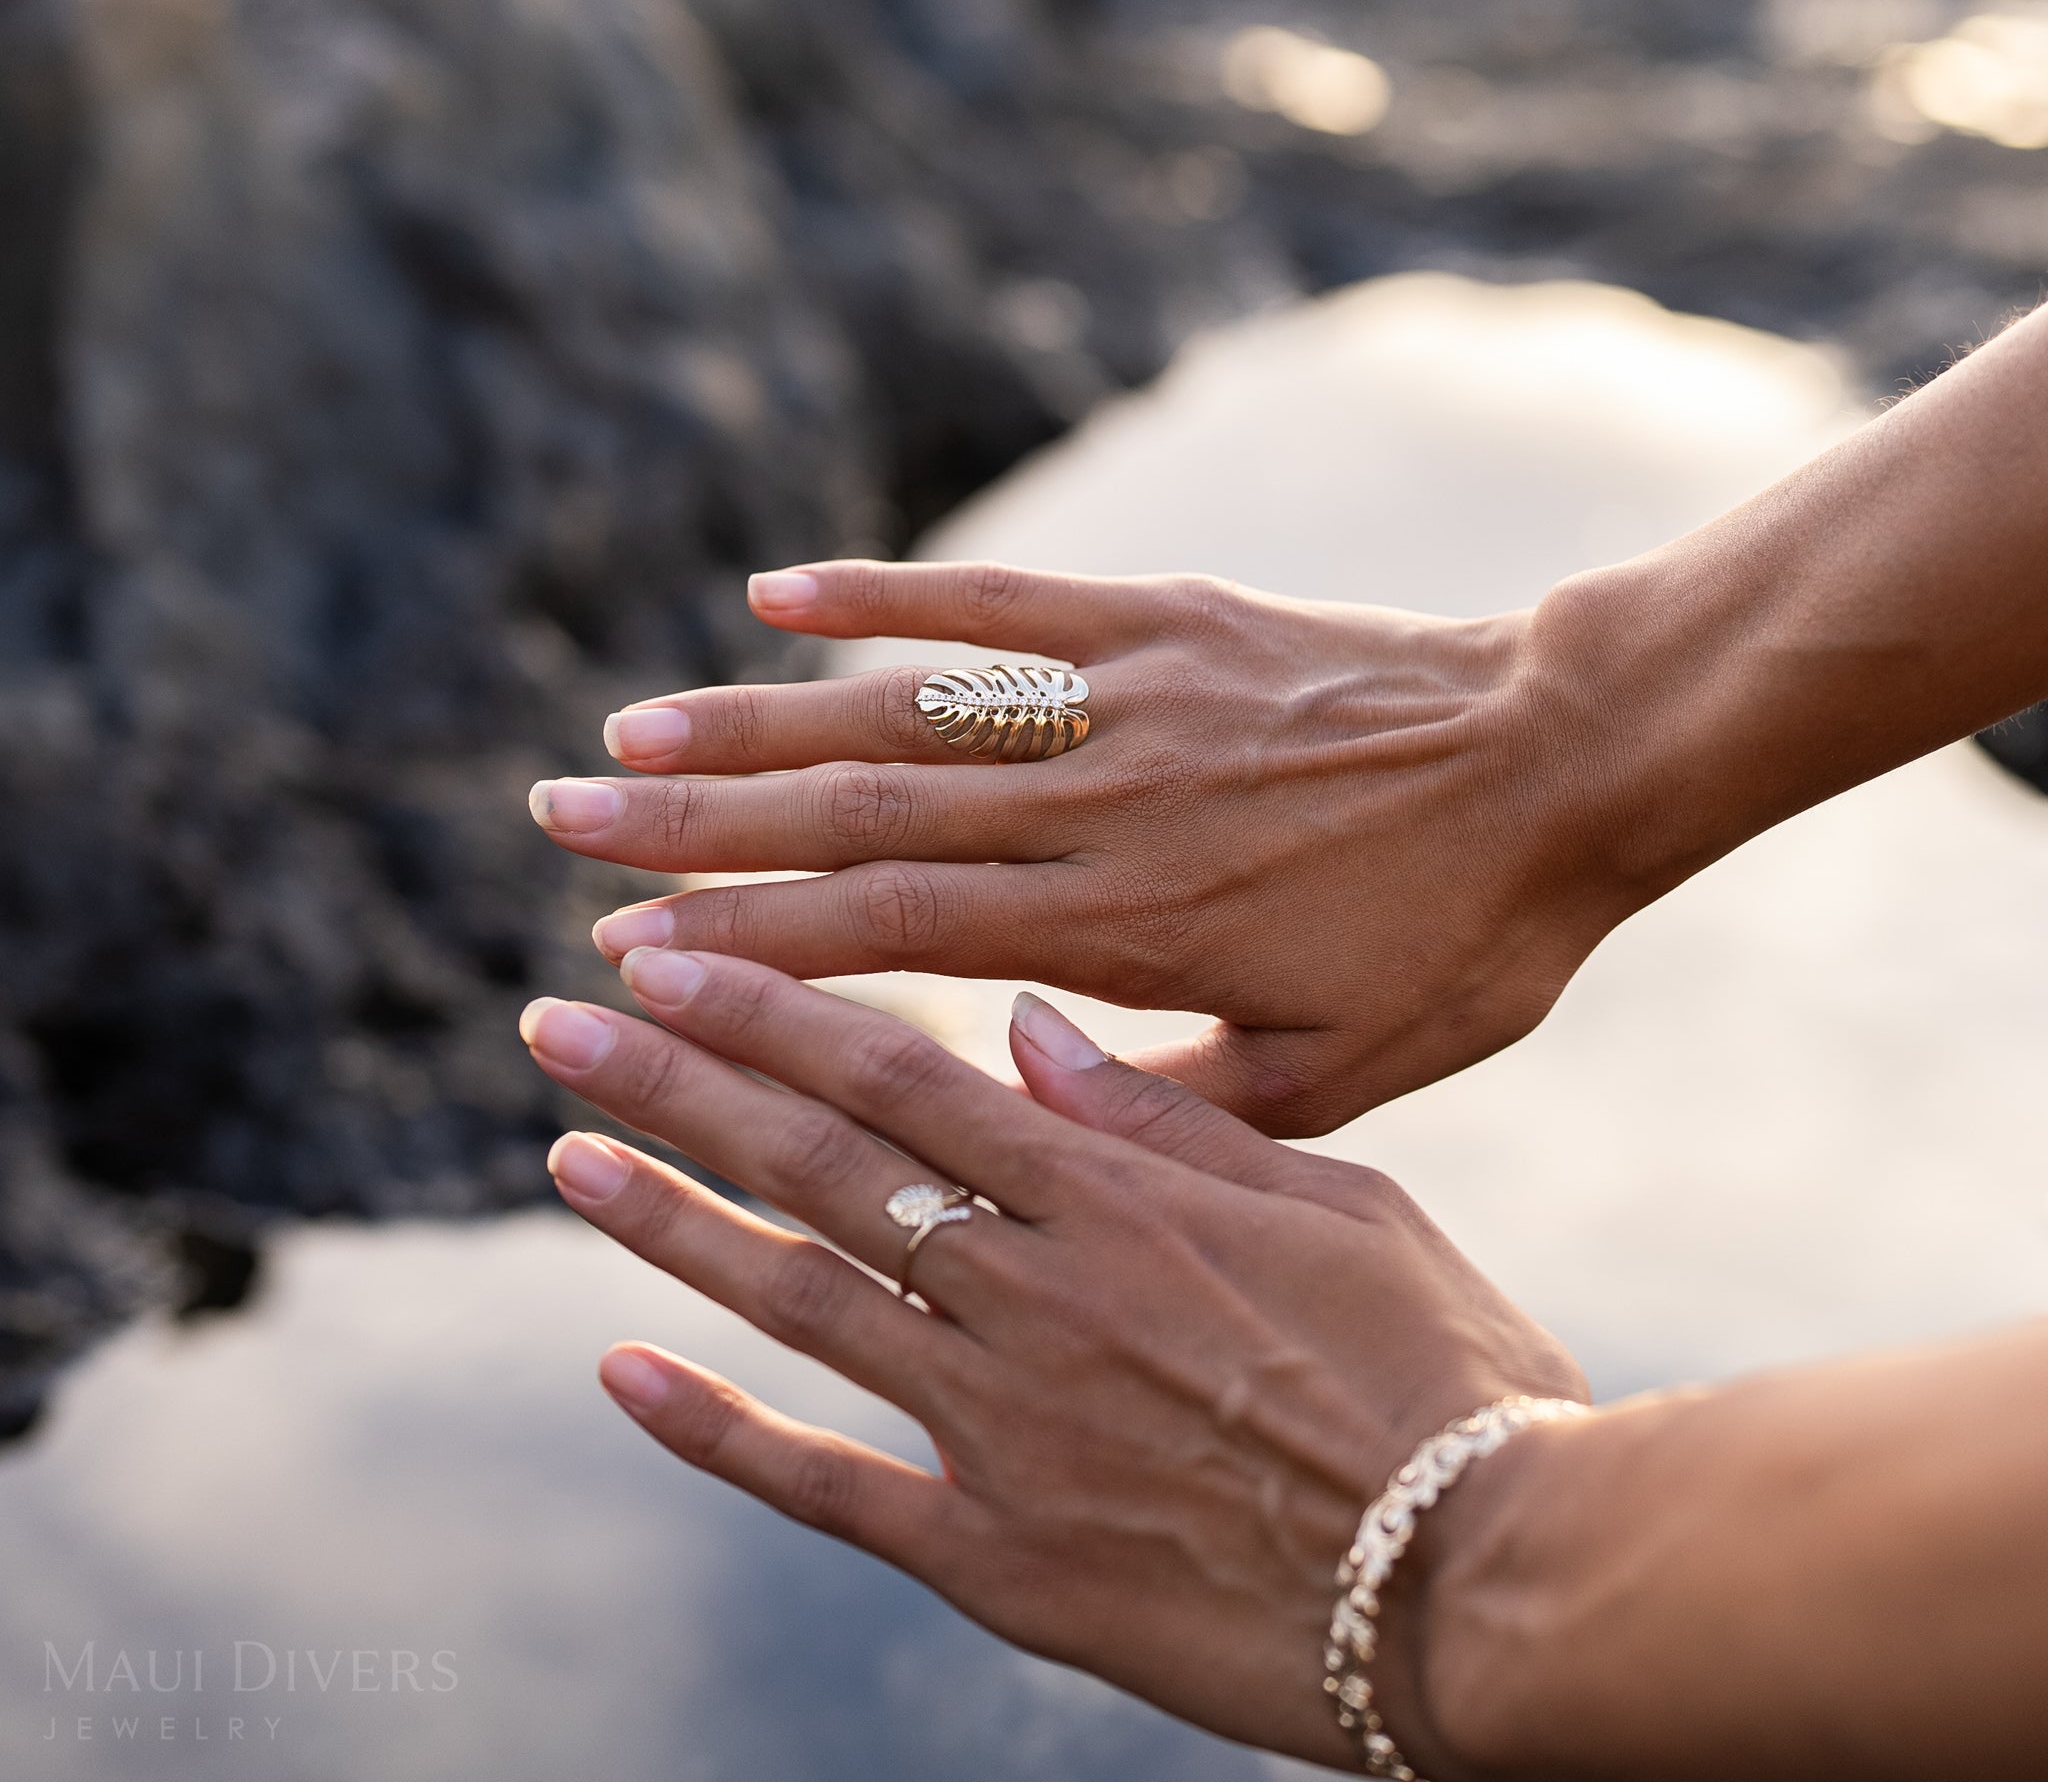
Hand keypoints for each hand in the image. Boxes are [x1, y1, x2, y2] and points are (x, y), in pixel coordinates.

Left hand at [519, 956, 1585, 1770]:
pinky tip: (621, 1372)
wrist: (1489, 1583)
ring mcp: (1002, 1429)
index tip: (670, 954)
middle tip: (563, 1021)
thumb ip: (1169, 1116)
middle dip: (681, 1081)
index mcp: (1114, 1196)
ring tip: (564, 1154)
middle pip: (821, 1163)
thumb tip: (1034, 1029)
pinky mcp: (999, 1558)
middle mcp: (1031, 1294)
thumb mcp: (1336, 1203)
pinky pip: (828, 1487)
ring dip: (669, 1220)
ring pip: (796, 1297)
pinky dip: (716, 1431)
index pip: (902, 1070)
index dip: (771, 1006)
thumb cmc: (1443, 1371)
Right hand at [529, 560, 1631, 1134]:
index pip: (896, 933)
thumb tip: (1018, 1104)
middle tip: (563, 822)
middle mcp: (1105, 804)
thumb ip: (1180, 1104)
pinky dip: (889, 598)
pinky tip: (777, 596)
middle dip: (698, 824)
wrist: (1570, 758)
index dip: (753, 942)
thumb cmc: (1465, 931)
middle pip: (860, 810)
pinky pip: (1008, 607)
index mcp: (1134, 926)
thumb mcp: (1344, 1072)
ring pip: (906, 708)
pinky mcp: (1168, 617)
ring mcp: (1131, 696)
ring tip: (627, 730)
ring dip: (755, 719)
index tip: (630, 951)